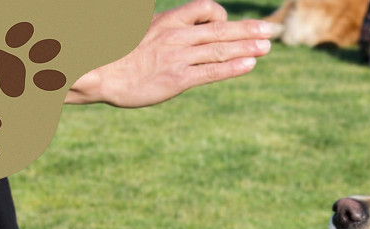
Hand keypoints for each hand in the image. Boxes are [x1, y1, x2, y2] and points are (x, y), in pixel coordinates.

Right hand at [65, 0, 273, 107]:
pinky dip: (233, 67)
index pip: (204, 8)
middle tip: (270, 29)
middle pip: (220, 29)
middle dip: (248, 29)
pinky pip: (211, 71)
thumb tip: (181, 32)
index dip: (222, 15)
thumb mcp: (141, 31)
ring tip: (268, 46)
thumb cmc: (116, 55)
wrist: (98, 72)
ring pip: (220, 49)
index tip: (229, 26)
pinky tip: (250, 65)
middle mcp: (176, 36)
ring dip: (247, 47)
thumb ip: (164, 30)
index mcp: (167, 20)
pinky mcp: (178, 79)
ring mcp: (179, 58)